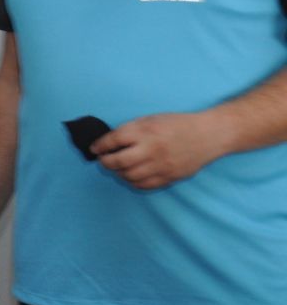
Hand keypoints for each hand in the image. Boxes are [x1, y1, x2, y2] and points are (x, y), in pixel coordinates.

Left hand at [92, 112, 222, 189]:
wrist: (208, 134)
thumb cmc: (177, 124)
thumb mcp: (151, 120)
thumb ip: (131, 130)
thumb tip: (109, 143)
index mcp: (146, 131)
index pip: (114, 140)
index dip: (100, 146)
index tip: (94, 149)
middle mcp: (152, 149)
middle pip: (118, 162)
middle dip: (106, 162)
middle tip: (104, 160)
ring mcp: (161, 165)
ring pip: (129, 176)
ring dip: (119, 173)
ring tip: (118, 168)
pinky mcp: (170, 177)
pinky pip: (144, 185)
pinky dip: (133, 182)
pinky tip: (132, 175)